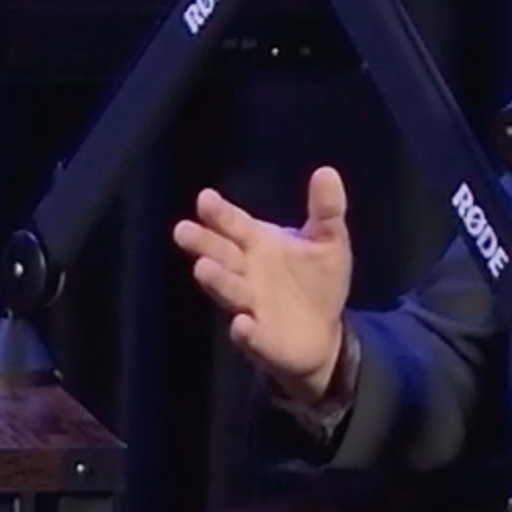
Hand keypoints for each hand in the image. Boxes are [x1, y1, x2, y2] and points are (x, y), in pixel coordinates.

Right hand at [173, 169, 355, 404]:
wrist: (322, 334)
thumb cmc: (316, 282)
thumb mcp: (329, 242)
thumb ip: (326, 210)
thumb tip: (327, 171)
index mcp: (258, 245)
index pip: (234, 225)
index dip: (220, 214)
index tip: (205, 199)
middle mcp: (246, 274)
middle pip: (221, 255)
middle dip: (203, 244)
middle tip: (182, 230)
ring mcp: (250, 307)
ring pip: (229, 291)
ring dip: (216, 280)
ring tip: (202, 268)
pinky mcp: (260, 340)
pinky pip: (250, 336)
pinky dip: (244, 332)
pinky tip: (242, 324)